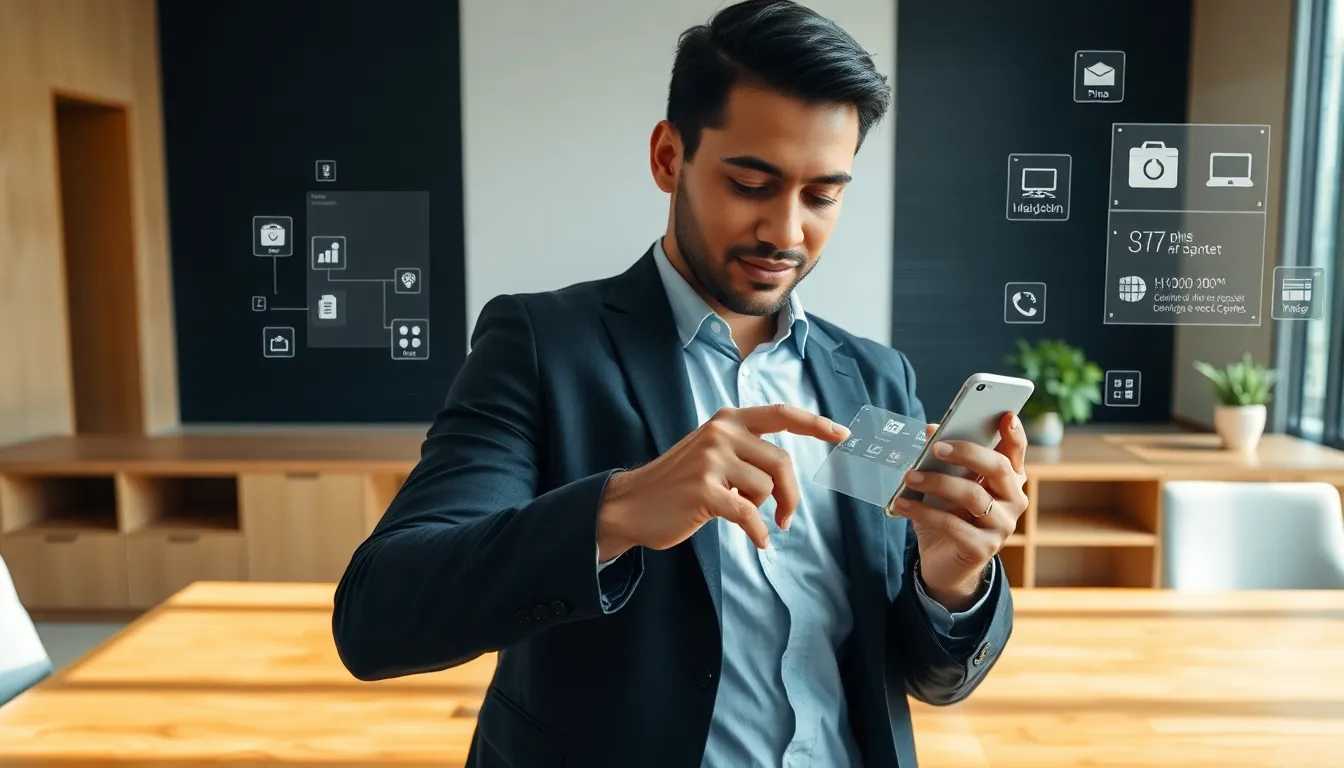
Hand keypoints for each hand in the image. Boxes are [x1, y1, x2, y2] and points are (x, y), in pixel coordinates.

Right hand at [596, 404, 850, 560]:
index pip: (781, 414)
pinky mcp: (704, 490)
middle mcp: (721, 432)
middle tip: (786, 517)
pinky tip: (759, 540)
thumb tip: (786, 476)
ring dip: (763, 511)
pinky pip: (750, 514)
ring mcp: (711, 460)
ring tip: (742, 514)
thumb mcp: (712, 453)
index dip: (815, 424)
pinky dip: (759, 532)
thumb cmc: (678, 484)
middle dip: (790, 495)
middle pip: (782, 462)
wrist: (631, 504)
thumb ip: (747, 451)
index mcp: (728, 419)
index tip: (843, 434)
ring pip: (766, 489)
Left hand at [892, 412, 1027, 610]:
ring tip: (909, 476)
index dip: (1014, 434)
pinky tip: (902, 504)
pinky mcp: (983, 549)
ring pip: (974, 496)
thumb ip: (942, 458)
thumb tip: (931, 429)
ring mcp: (1002, 526)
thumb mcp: (944, 483)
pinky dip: (924, 511)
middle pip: (998, 468)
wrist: (945, 564)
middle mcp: (1013, 501)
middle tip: (937, 448)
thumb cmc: (949, 515)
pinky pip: (953, 525)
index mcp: (1007, 480)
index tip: (1006, 415)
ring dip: (938, 483)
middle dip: (967, 453)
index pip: (1015, 452)